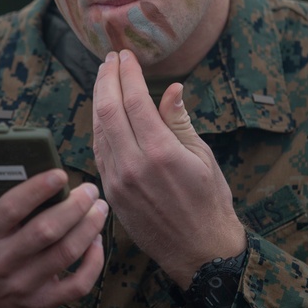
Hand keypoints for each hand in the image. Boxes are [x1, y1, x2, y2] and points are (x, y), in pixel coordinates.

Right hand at [0, 162, 106, 307]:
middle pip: (46, 230)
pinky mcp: (42, 302)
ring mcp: (24, 283)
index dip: (37, 189)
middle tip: (90, 190)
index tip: (60, 174)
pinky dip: (94, 263)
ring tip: (99, 208)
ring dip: (89, 228)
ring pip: (65, 253)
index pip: (12, 208)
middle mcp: (4, 260)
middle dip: (75, 206)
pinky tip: (97, 242)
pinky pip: (77, 285)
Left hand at [92, 50, 245, 285]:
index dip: (128, 74)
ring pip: (99, 129)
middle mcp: (133, 165)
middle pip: (108, 110)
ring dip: (98, 100)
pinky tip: (103, 112)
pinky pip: (99, 151)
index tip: (127, 56)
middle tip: (110, 59)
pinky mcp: (111, 193)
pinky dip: (99, 126)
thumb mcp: (202, 156)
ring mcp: (117, 181)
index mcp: (161, 152)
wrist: (199, 252)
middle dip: (106, 79)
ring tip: (104, 78)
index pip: (134, 100)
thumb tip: (171, 88)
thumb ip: (179, 121)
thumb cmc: (209, 201)